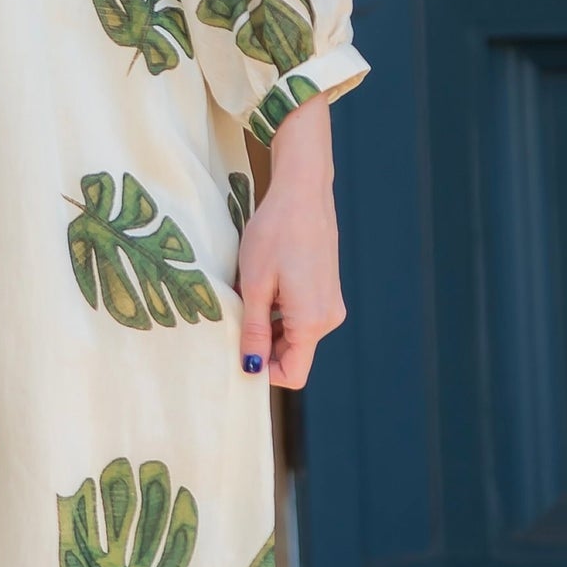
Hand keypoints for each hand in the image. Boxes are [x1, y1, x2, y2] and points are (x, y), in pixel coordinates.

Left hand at [235, 94, 343, 387]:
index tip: (237, 349)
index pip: (293, 373)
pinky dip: (278, 310)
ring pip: (294, 334)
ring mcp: (330, 304)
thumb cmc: (275, 234)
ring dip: (268, 325)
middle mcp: (328, 318)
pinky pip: (300, 315)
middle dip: (262, 344)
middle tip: (236, 315)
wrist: (302, 192)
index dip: (263, 370)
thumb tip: (250, 367)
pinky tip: (264, 283)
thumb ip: (253, 330)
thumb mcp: (255, 285)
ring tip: (248, 293)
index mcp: (312, 322)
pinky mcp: (327, 290)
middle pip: (293, 354)